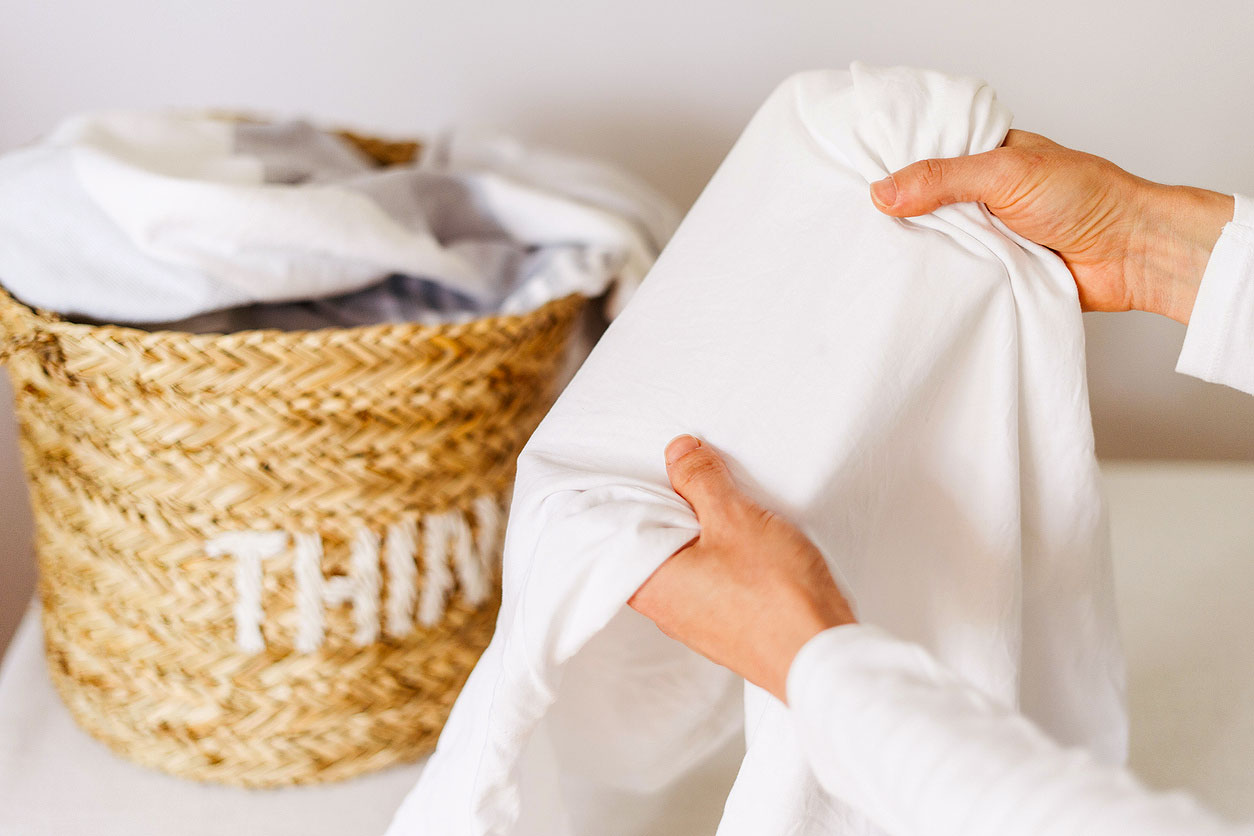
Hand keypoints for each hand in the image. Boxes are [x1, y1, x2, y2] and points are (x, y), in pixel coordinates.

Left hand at [628, 434, 855, 702]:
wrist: (821, 657)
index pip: (618, 530)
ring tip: (728, 507)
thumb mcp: (734, 518)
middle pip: (653, 543)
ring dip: (702, 534)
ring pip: (685, 563)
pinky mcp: (727, 628)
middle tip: (694, 477)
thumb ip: (700, 480)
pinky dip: (722, 558)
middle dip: (672, 509)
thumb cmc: (774, 595)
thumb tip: (678, 452)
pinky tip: (749, 544)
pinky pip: (712, 582)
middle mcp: (664, 608)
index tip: (651, 468)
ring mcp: (696, 622)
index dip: (633, 493)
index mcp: (649, 582)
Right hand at [869, 129, 1233, 323]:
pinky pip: (956, 276)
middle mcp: (984, 194)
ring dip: (922, 251)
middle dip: (899, 216)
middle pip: (925, 204)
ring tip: (876, 257)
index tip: (854, 180)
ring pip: (938, 242)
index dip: (894, 167)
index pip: (928, 155)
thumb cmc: (1086, 197)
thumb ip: (943, 179)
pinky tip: (913, 282)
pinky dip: (943, 280)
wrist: (1130, 254)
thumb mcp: (1005, 172)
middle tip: (856, 226)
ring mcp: (989, 235)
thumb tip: (882, 192)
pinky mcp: (995, 272)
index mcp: (988, 155)